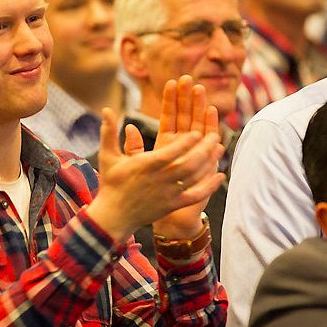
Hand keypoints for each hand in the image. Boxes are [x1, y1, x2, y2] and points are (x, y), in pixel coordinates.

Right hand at [87, 76, 224, 242]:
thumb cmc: (111, 183)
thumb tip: (106, 110)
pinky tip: (220, 176)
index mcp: (146, 166)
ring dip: (208, 162)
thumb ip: (109, 132)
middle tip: (214, 136)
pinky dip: (209, 186)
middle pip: (187, 164)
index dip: (185, 143)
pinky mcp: (173, 205)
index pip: (170, 153)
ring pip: (193, 177)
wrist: (114, 216)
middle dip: (203, 149)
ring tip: (219, 147)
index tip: (197, 132)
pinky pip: (195, 195)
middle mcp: (160, 179)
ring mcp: (168, 193)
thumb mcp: (108, 156)